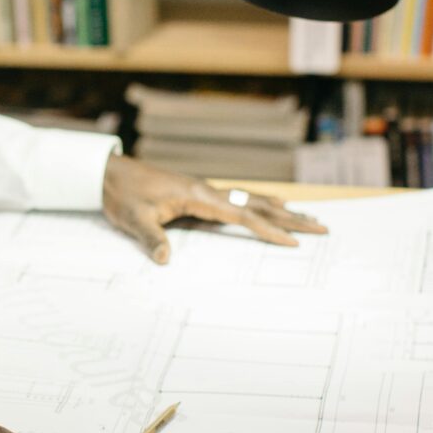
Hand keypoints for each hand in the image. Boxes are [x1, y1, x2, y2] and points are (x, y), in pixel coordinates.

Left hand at [102, 153, 327, 264]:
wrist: (110, 173)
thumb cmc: (122, 195)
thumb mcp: (134, 220)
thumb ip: (152, 239)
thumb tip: (166, 260)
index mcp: (198, 195)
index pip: (242, 215)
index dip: (269, 229)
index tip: (294, 241)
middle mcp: (208, 189)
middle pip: (258, 204)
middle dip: (291, 217)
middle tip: (323, 228)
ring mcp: (206, 190)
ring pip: (253, 199)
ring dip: (282, 209)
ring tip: (310, 218)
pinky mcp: (200, 193)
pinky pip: (240, 199)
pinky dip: (262, 204)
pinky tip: (274, 205)